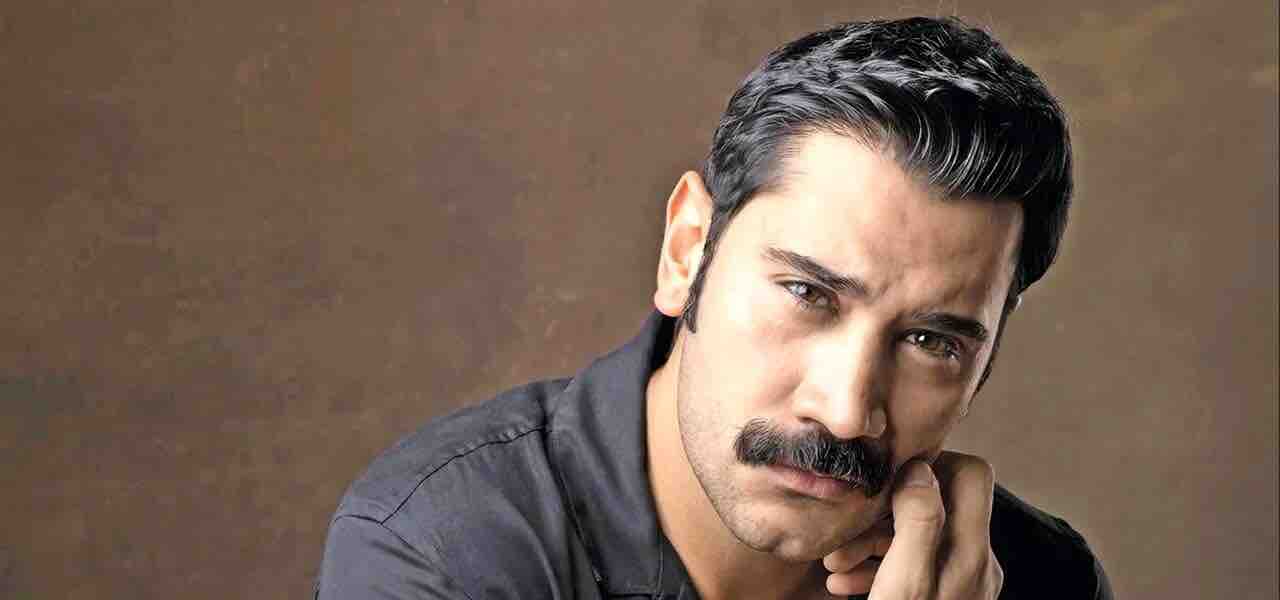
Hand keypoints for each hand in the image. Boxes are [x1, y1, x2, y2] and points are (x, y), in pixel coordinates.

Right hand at [822, 451, 1003, 597]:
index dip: (929, 465)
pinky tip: (844, 583)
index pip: (971, 474)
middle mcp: (973, 564)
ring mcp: (960, 583)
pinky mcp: (941, 599)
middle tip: (850, 529)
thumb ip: (918, 523)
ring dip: (873, 541)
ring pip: (919, 536)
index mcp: (970, 553)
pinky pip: (913, 566)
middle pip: (940, 503)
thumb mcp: (904, 583)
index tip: (886, 482)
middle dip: (888, 510)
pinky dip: (878, 567)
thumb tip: (919, 470)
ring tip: (836, 563)